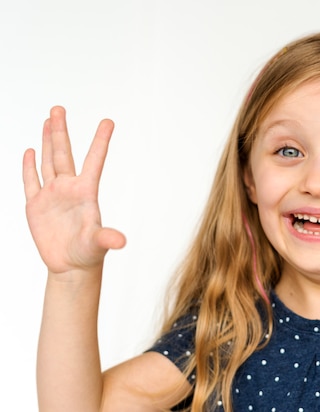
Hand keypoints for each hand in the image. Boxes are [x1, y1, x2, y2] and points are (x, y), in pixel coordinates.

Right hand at [23, 106, 125, 274]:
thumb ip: (107, 239)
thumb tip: (120, 241)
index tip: (108, 121)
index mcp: (86, 193)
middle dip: (60, 131)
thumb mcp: (98, 244)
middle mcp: (69, 189)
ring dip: (47, 140)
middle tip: (58, 108)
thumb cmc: (89, 254)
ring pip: (48, 161)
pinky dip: (29, 166)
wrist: (70, 267)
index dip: (100, 141)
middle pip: (64, 154)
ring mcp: (52, 195)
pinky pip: (31, 181)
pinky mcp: (35, 206)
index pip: (94, 160)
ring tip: (48, 119)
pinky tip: (31, 150)